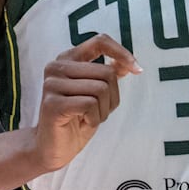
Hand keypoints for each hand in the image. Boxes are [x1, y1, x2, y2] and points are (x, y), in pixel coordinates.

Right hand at [34, 34, 140, 170]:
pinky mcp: (52, 103)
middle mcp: (57, 66)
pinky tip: (83, 122)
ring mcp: (52, 84)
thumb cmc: (76, 119)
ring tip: (89, 117)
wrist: (52, 148)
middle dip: (112, 97)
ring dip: (103, 110)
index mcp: (68, 58)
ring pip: (101, 89)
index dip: (121, 53)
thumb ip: (108, 75)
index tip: (136, 69)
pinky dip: (95, 118)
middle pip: (106, 72)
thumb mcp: (97, 94)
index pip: (100, 41)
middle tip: (99, 111)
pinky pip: (90, 104)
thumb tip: (130, 64)